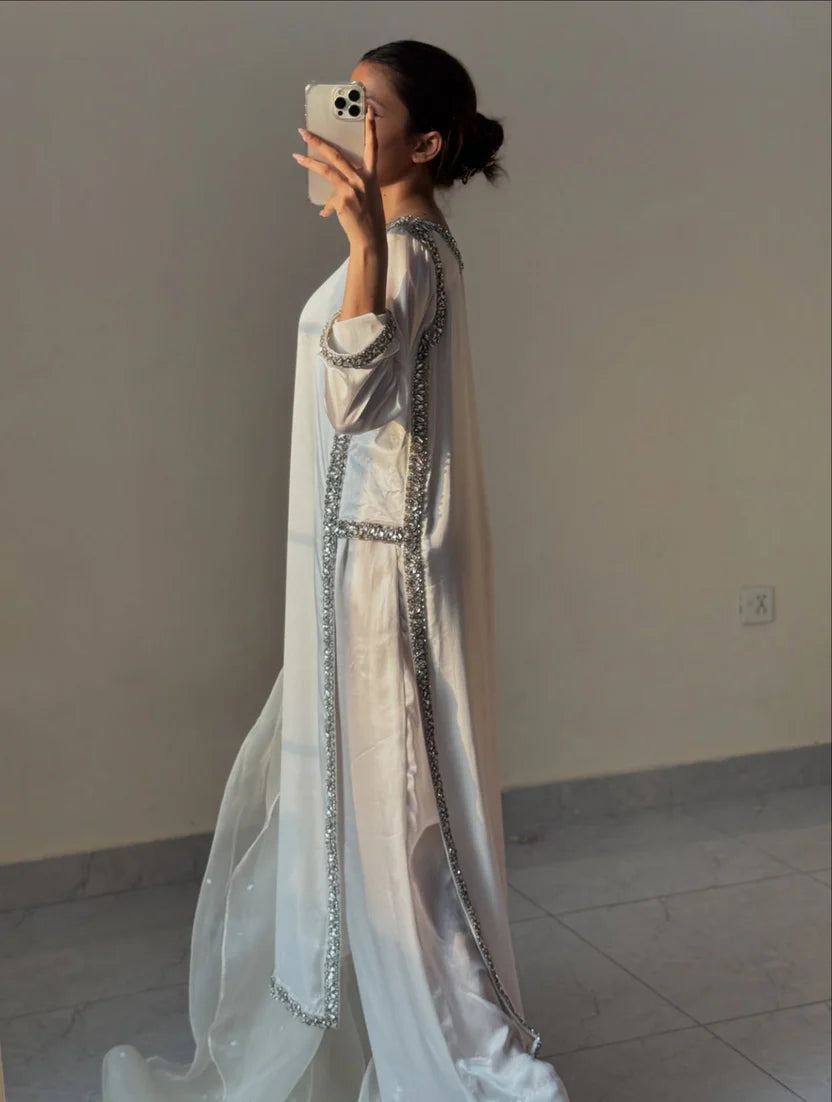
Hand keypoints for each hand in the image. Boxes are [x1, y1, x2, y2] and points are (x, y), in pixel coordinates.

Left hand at [293, 105, 386, 253]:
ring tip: (297, 155)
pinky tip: (324, 212)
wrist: (370, 238)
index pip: (372, 148)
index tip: (367, 112)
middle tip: (304, 132)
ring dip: (310, 161)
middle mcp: (362, 179)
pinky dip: (326, 206)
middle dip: (319, 142)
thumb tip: (331, 196)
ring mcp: (352, 188)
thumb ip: (351, 188)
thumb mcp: (366, 197)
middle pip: (338, 154)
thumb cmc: (370, 218)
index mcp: (371, 175)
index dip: (371, 129)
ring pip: (327, 169)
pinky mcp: (342, 200)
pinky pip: (328, 197)